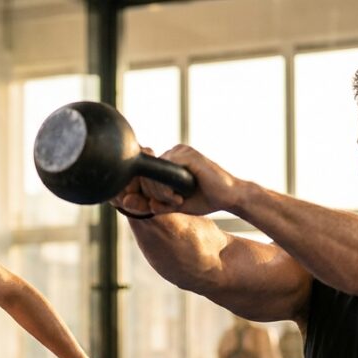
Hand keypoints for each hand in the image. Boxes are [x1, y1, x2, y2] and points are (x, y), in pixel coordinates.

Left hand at [110, 146, 238, 217]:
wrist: (230, 196)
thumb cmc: (205, 199)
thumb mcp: (173, 205)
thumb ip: (153, 203)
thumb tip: (127, 203)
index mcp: (169, 161)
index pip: (145, 175)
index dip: (146, 192)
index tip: (162, 204)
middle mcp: (173, 152)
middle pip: (146, 173)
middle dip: (152, 194)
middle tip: (172, 204)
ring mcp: (180, 151)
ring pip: (153, 173)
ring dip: (159, 192)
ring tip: (176, 201)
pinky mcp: (187, 155)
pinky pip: (165, 171)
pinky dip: (166, 188)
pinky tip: (178, 198)